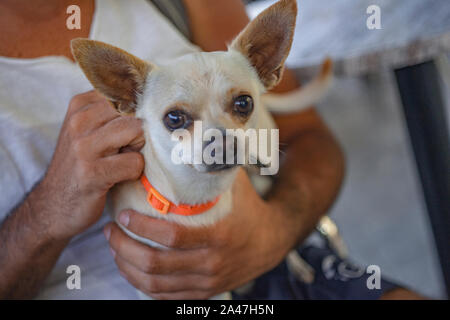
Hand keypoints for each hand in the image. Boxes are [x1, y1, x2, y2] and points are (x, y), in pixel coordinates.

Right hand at [37, 91, 144, 240]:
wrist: (54, 205)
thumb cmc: (81, 165)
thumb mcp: (89, 131)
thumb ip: (112, 113)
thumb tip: (152, 100)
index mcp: (80, 105)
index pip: (126, 93)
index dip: (136, 113)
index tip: (128, 131)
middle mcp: (79, 121)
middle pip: (134, 111)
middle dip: (139, 132)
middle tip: (125, 150)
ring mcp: (84, 147)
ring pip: (136, 131)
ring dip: (136, 150)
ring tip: (121, 161)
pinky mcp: (92, 172)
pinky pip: (134, 162)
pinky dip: (134, 172)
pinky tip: (118, 177)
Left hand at [104, 169, 297, 298]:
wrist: (271, 242)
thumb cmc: (249, 209)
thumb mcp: (236, 185)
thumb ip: (215, 165)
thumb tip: (192, 138)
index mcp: (218, 236)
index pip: (171, 236)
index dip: (141, 228)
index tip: (122, 216)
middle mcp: (211, 263)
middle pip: (156, 264)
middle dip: (124, 248)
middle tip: (110, 232)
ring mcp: (207, 282)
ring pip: (156, 284)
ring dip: (128, 267)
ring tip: (115, 249)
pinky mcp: (204, 292)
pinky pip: (165, 297)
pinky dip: (144, 285)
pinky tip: (131, 270)